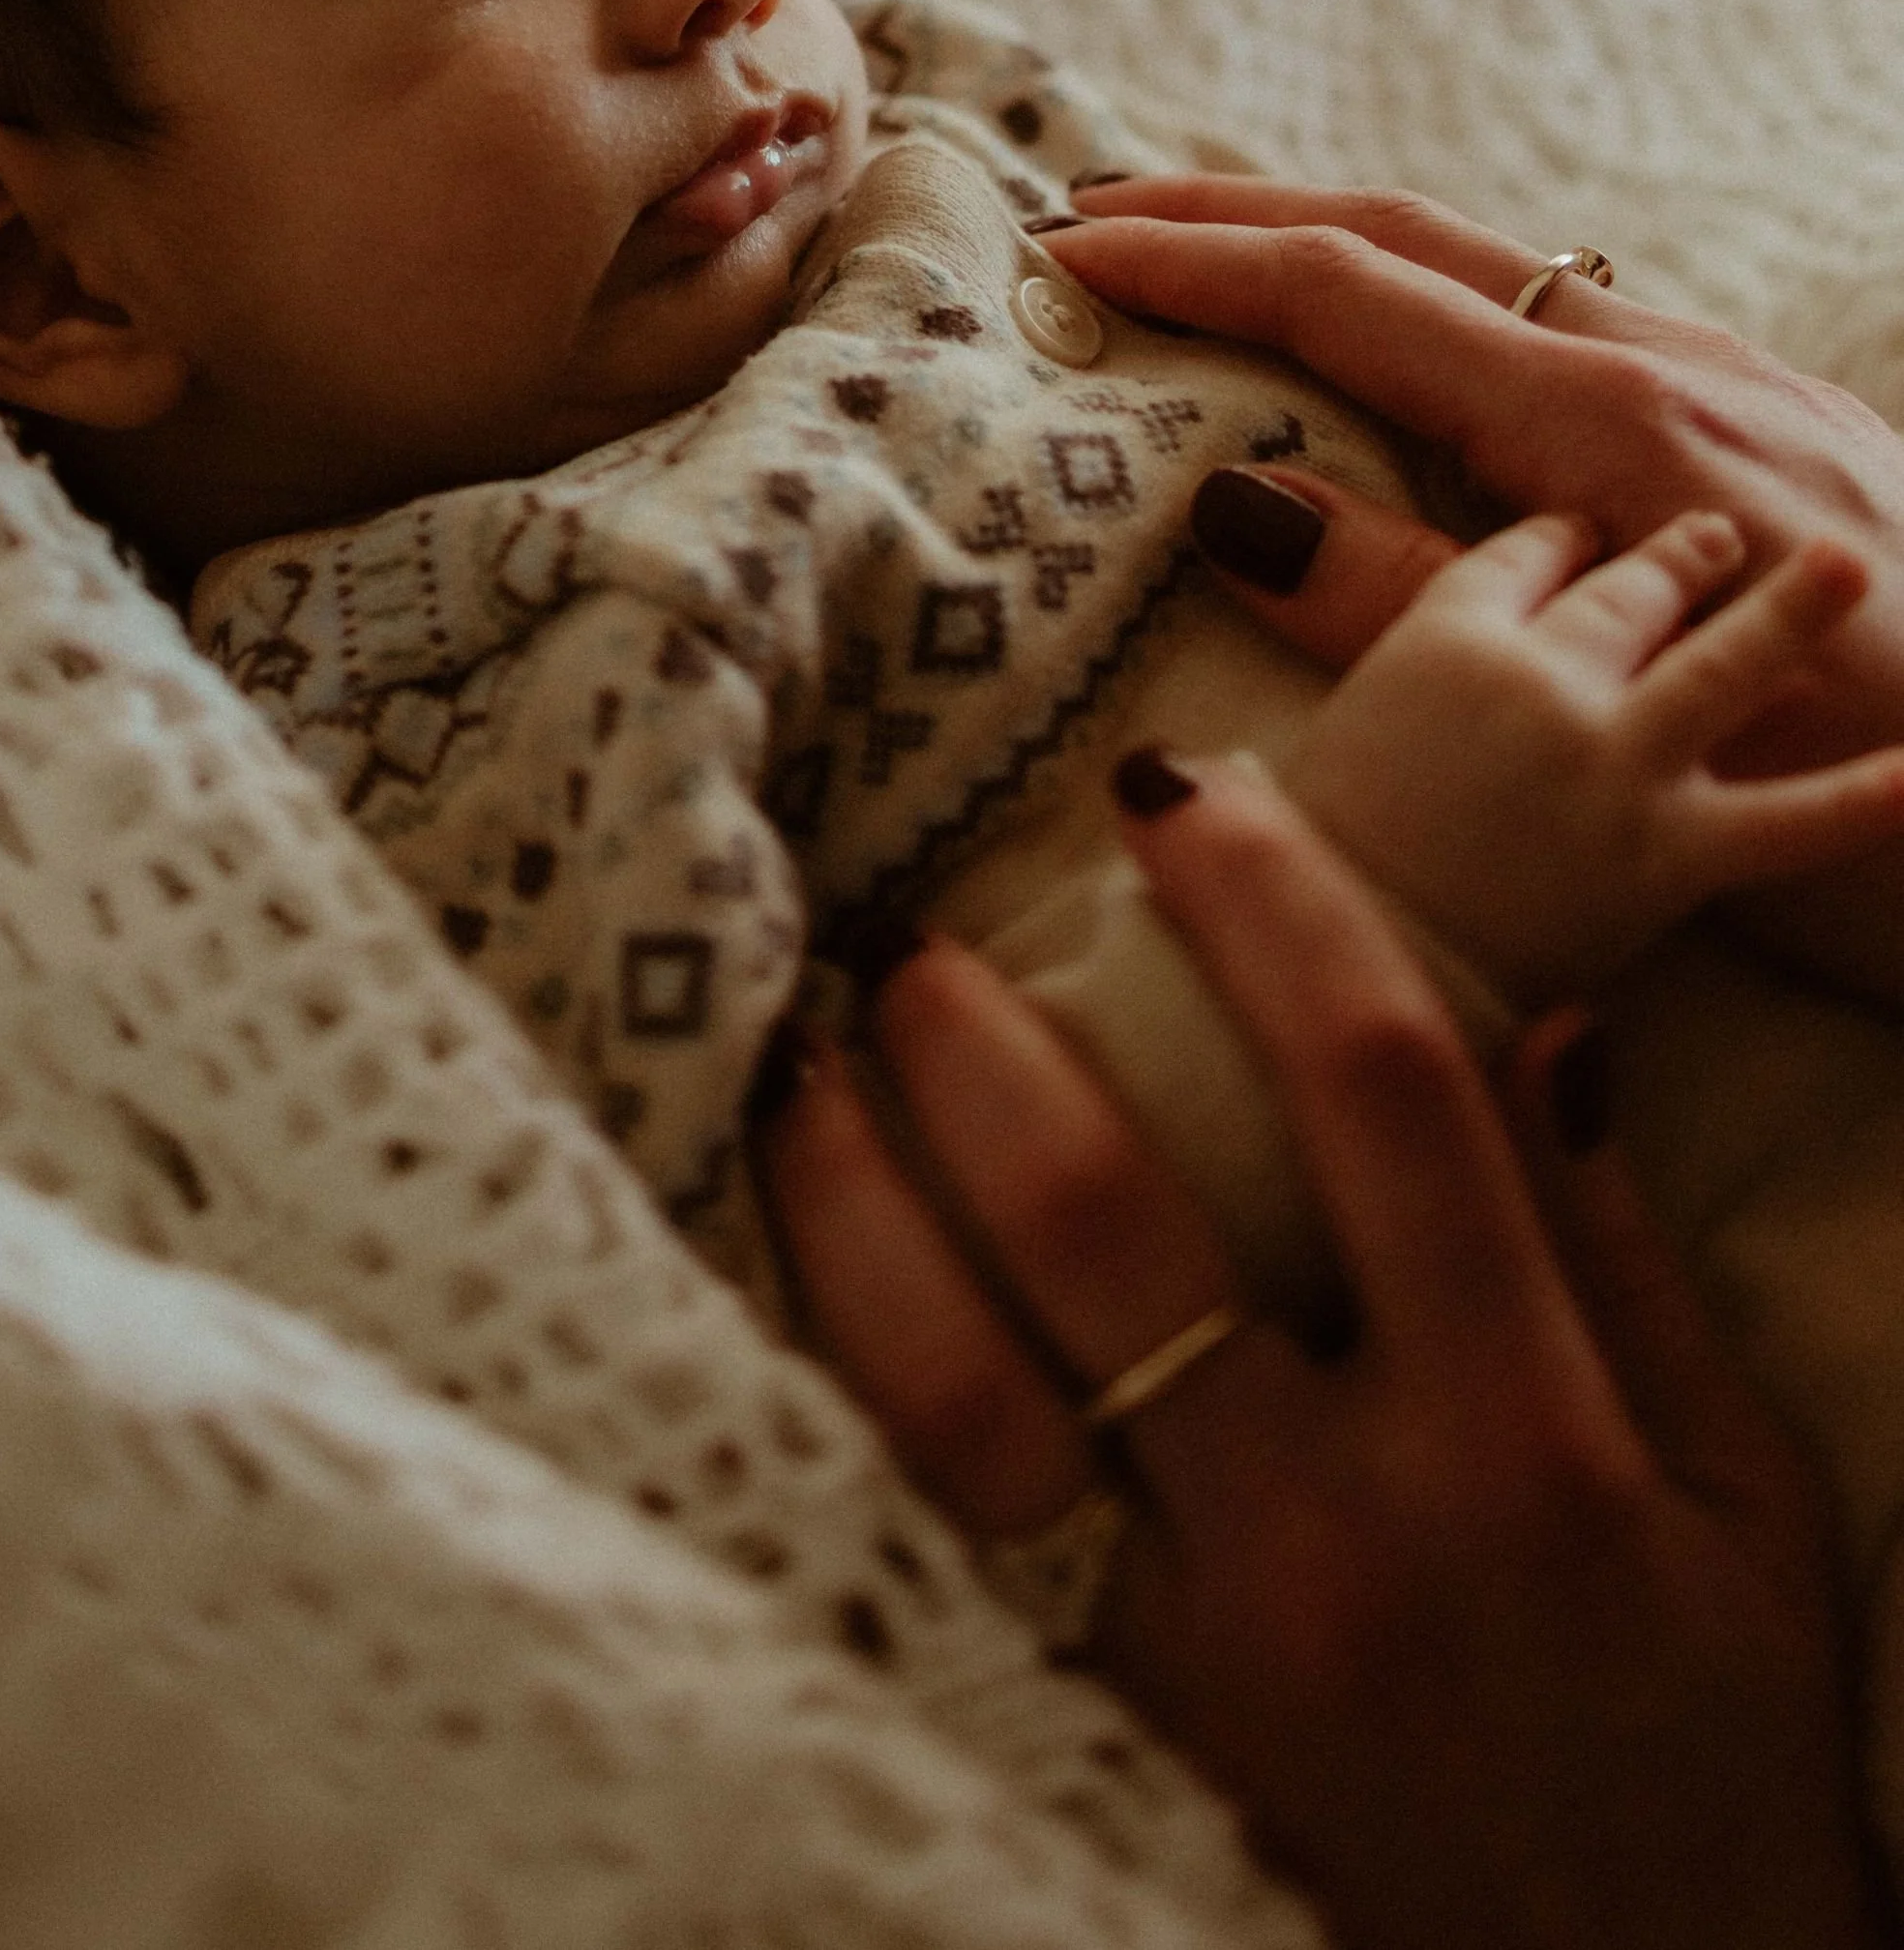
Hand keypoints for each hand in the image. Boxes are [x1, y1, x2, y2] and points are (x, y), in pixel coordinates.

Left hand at [759, 762, 1892, 1949]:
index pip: (1380, 1092)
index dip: (1275, 909)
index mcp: (1524, 1434)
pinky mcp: (1122, 1727)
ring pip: (968, 1388)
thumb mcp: (1743, 1500)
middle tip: (916, 934)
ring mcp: (1207, 1642)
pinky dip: (859, 1386)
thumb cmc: (1716, 1753)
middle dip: (991, 1045)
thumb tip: (1541, 1027)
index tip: (1182, 793)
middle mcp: (1344, 1527)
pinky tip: (804, 1272)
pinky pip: (948, 1531)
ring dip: (862, 1204)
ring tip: (804, 1072)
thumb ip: (1623, 1259)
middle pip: (1113, 1221)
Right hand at [1047, 178, 1903, 990]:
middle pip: (1412, 236)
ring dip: (1341, 245)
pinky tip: (1421, 358)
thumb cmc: (1897, 799)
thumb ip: (1428, 607)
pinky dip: (1435, 302)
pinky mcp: (1773, 428)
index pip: (1352, 296)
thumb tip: (1232, 498)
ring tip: (1228, 263)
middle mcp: (1670, 365)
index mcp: (1615, 421)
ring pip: (1494, 267)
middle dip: (1242, 209)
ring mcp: (1732, 384)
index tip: (1060, 250)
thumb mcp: (1631, 727)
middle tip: (1099, 209)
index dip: (1194, 266)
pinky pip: (1560, 317)